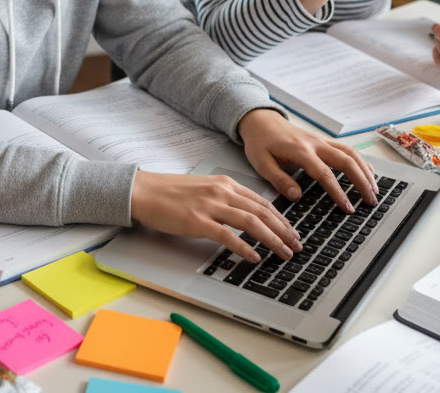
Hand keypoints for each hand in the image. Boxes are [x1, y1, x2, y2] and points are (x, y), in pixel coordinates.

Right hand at [130, 171, 301, 263]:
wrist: (143, 191)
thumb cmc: (168, 192)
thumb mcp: (203, 188)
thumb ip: (224, 199)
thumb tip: (243, 215)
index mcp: (224, 184)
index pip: (261, 202)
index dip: (281, 218)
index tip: (292, 231)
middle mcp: (222, 192)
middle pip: (262, 212)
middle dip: (284, 230)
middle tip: (296, 245)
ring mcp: (210, 206)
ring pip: (251, 222)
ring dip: (272, 239)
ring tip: (284, 253)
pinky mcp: (197, 221)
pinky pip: (228, 236)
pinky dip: (244, 247)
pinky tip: (254, 257)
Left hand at [238, 109, 378, 212]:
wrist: (261, 121)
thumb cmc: (260, 143)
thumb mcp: (261, 163)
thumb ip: (279, 180)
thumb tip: (297, 196)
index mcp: (300, 151)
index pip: (325, 174)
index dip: (338, 192)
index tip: (348, 208)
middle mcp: (316, 144)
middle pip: (347, 161)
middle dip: (362, 182)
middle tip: (371, 201)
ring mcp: (322, 141)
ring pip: (351, 154)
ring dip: (366, 171)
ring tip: (374, 190)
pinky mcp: (324, 141)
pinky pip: (348, 149)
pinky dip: (361, 161)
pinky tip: (368, 173)